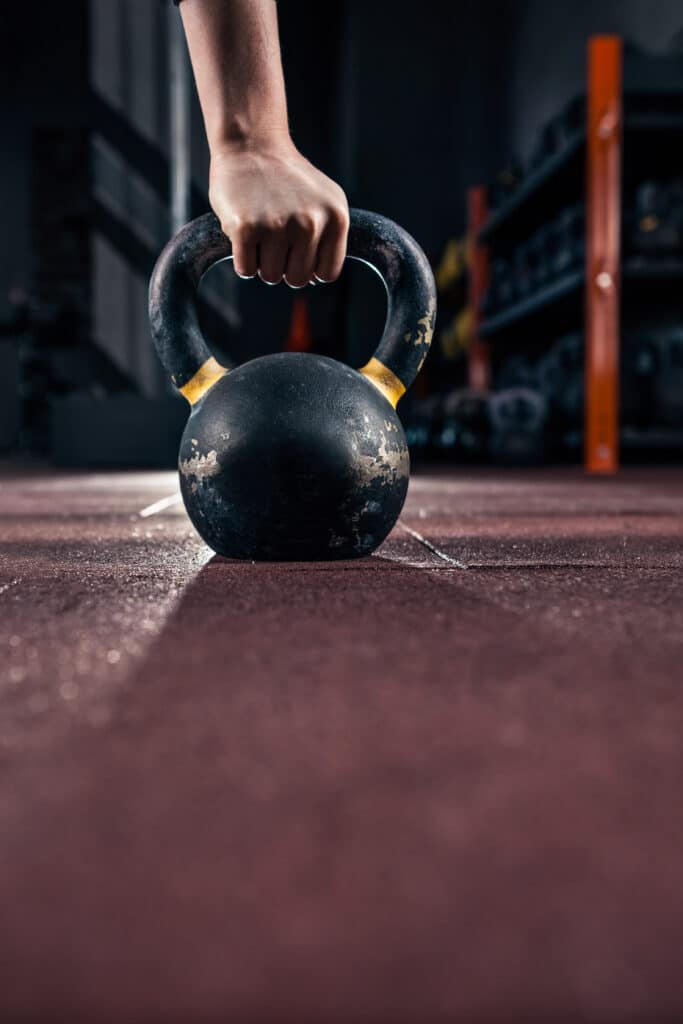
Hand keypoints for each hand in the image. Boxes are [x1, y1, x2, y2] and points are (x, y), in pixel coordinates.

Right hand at [209, 140, 349, 287]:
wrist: (251, 145)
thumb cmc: (286, 180)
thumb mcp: (324, 202)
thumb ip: (329, 237)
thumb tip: (318, 279)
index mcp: (336, 218)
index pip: (327, 273)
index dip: (310, 268)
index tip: (298, 251)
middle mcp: (311, 222)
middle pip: (298, 279)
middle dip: (284, 266)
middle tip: (275, 238)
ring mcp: (278, 225)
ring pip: (271, 277)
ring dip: (262, 262)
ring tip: (260, 231)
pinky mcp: (246, 228)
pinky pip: (246, 270)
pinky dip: (243, 260)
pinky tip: (244, 235)